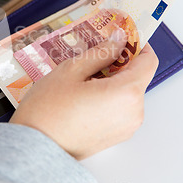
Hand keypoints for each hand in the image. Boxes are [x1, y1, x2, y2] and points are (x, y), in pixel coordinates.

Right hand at [9, 32, 158, 159]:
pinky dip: (109, 96)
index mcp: (127, 94)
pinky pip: (120, 108)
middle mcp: (133, 113)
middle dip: (120, 63)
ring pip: (128, 93)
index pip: (148, 61)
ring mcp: (126, 127)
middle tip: (94, 55)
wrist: (34, 147)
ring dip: (113, 80)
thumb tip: (118, 39)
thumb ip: (101, 52)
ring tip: (83, 78)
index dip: (137, 44)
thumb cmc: (48, 111)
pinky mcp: (116, 136)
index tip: (122, 35)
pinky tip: (84, 94)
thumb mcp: (72, 70)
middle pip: (138, 77)